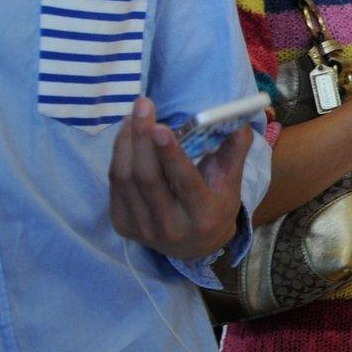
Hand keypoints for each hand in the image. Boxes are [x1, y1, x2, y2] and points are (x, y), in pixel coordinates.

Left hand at [109, 97, 250, 259]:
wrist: (194, 246)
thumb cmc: (216, 205)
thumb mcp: (232, 182)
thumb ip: (235, 151)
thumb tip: (236, 118)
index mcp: (203, 215)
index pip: (185, 183)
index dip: (171, 155)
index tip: (160, 127)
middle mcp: (171, 226)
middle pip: (148, 178)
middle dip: (142, 138)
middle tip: (143, 105)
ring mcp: (142, 228)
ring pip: (126, 178)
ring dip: (126, 141)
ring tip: (134, 116)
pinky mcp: (122, 225)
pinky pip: (115, 183)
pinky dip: (118, 154)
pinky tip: (127, 136)